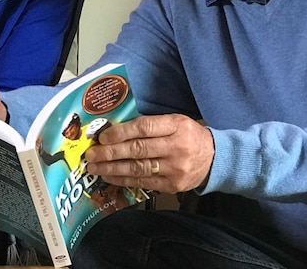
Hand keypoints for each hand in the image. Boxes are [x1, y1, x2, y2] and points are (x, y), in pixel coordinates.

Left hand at [83, 114, 213, 193]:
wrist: (215, 158)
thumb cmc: (189, 135)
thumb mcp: (175, 121)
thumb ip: (150, 125)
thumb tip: (116, 131)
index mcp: (176, 126)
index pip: (144, 128)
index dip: (121, 132)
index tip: (103, 137)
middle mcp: (175, 147)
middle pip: (138, 150)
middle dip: (110, 153)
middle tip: (92, 155)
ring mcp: (174, 169)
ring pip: (138, 169)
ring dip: (112, 169)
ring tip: (95, 168)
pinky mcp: (172, 185)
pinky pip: (143, 182)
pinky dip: (124, 180)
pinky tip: (110, 177)